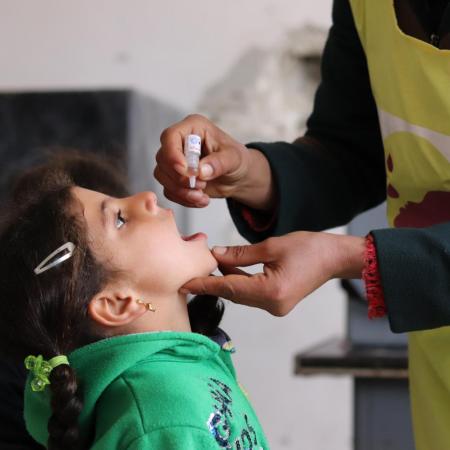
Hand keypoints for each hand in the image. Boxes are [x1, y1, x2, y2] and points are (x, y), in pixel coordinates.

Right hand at [154, 114, 274, 209]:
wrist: (238, 178)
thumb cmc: (237, 160)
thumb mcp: (234, 158)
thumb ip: (218, 163)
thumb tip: (200, 171)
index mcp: (193, 127)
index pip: (170, 136)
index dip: (173, 155)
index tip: (186, 171)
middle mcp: (180, 142)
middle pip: (163, 158)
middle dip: (180, 178)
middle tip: (201, 185)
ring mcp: (175, 160)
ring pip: (162, 176)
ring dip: (181, 191)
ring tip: (202, 196)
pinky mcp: (174, 178)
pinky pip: (168, 190)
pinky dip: (183, 199)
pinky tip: (201, 199)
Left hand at [181, 231, 364, 315]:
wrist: (335, 258)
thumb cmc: (310, 248)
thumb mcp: (271, 246)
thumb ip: (240, 254)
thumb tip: (216, 255)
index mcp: (270, 292)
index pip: (228, 287)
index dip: (204, 284)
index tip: (184, 284)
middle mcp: (271, 305)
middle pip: (233, 294)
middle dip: (212, 282)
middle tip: (190, 273)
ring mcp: (275, 306)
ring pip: (241, 294)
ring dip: (226, 280)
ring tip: (209, 265)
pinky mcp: (277, 302)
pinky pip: (251, 293)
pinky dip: (239, 282)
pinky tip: (229, 268)